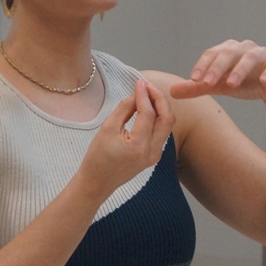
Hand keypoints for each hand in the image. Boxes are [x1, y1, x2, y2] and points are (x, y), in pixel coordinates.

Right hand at [79, 80, 174, 198]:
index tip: (139, 82)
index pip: (148, 114)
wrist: (98, 183)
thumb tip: (137, 94)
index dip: (144, 95)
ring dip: (160, 107)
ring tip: (147, 94)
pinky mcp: (154, 156)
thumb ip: (124, 109)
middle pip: (167, 119)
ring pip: (167, 125)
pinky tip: (147, 108)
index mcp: (138, 146)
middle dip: (159, 99)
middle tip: (147, 86)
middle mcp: (152, 152)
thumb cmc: (97, 157)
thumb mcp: (107, 128)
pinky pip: (161, 132)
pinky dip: (157, 118)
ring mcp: (155, 156)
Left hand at [169, 39, 265, 104]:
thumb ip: (198, 88)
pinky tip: (263, 81)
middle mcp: (244, 48)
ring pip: (251, 56)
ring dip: (240, 69)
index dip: (203, 65)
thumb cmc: (245, 83)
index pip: (212, 53)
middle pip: (229, 52)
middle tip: (208, 83)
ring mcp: (263, 54)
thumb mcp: (219, 87)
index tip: (194, 79)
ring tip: (231, 84)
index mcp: (228, 50)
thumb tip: (172, 91)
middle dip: (217, 67)